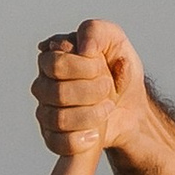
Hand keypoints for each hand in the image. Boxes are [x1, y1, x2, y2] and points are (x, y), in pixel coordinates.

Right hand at [34, 19, 147, 159]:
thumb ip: (96, 32)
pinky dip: (80, 139)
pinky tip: (95, 133)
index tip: (103, 67)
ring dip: (91, 115)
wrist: (131, 106)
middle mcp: (43, 84)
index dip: (85, 68)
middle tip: (107, 88)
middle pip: (57, 93)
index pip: (55, 64)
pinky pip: (58, 143)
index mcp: (52, 57)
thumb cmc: (118, 70)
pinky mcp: (52, 137)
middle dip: (92, 91)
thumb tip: (83, 48)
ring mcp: (45, 112)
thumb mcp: (115, 41)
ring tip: (107, 107)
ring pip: (58, 119)